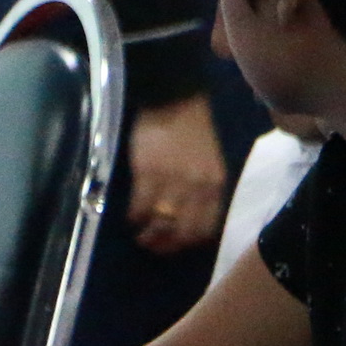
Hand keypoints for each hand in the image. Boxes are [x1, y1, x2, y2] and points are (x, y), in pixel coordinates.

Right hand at [127, 95, 227, 255]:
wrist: (174, 100)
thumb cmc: (192, 131)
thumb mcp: (208, 163)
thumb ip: (203, 189)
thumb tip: (187, 217)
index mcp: (215, 185)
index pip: (206, 227)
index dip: (189, 242)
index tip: (176, 244)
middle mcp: (197, 188)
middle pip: (182, 231)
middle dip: (166, 244)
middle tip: (152, 245)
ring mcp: (172, 182)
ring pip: (159, 223)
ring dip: (147, 234)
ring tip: (140, 234)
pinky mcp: (148, 173)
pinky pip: (140, 207)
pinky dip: (134, 217)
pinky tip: (130, 217)